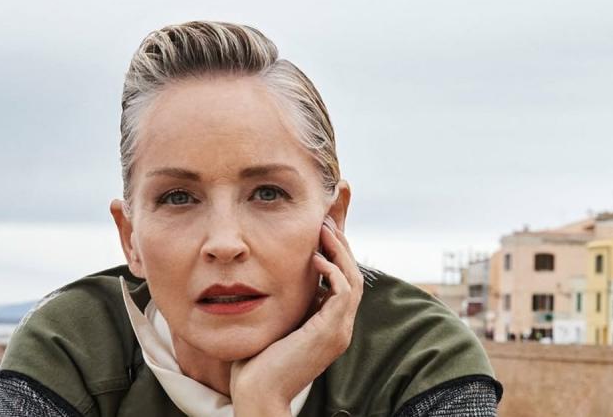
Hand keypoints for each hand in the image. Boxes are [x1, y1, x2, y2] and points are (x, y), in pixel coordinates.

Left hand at [230, 216, 364, 415]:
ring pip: (354, 280)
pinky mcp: (331, 332)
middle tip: (326, 221)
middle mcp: (339, 327)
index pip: (343, 282)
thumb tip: (272, 276)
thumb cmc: (258, 362)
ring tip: (324, 229)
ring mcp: (339, 331)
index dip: (335, 254)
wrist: (258, 392)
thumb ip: (284, 302)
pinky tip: (314, 257)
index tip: (319, 230)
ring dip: (340, 251)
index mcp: (328, 326)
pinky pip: (344, 292)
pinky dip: (333, 270)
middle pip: (354, 276)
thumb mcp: (275, 322)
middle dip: (341, 246)